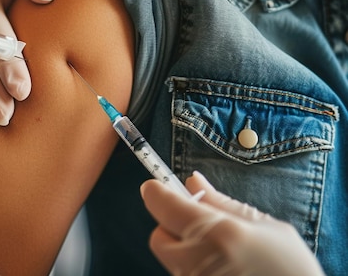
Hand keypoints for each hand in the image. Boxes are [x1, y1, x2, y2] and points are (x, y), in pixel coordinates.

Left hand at [140, 172, 324, 275]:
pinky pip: (182, 271)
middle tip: (199, 223)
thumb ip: (223, 203)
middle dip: (172, 225)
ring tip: (220, 249)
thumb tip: (192, 181)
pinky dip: (193, 263)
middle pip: (159, 236)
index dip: (157, 193)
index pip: (165, 207)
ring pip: (170, 258)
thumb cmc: (291, 268)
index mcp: (221, 235)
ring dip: (184, 247)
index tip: (156, 185)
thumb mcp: (266, 227)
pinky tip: (220, 264)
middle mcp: (200, 261)